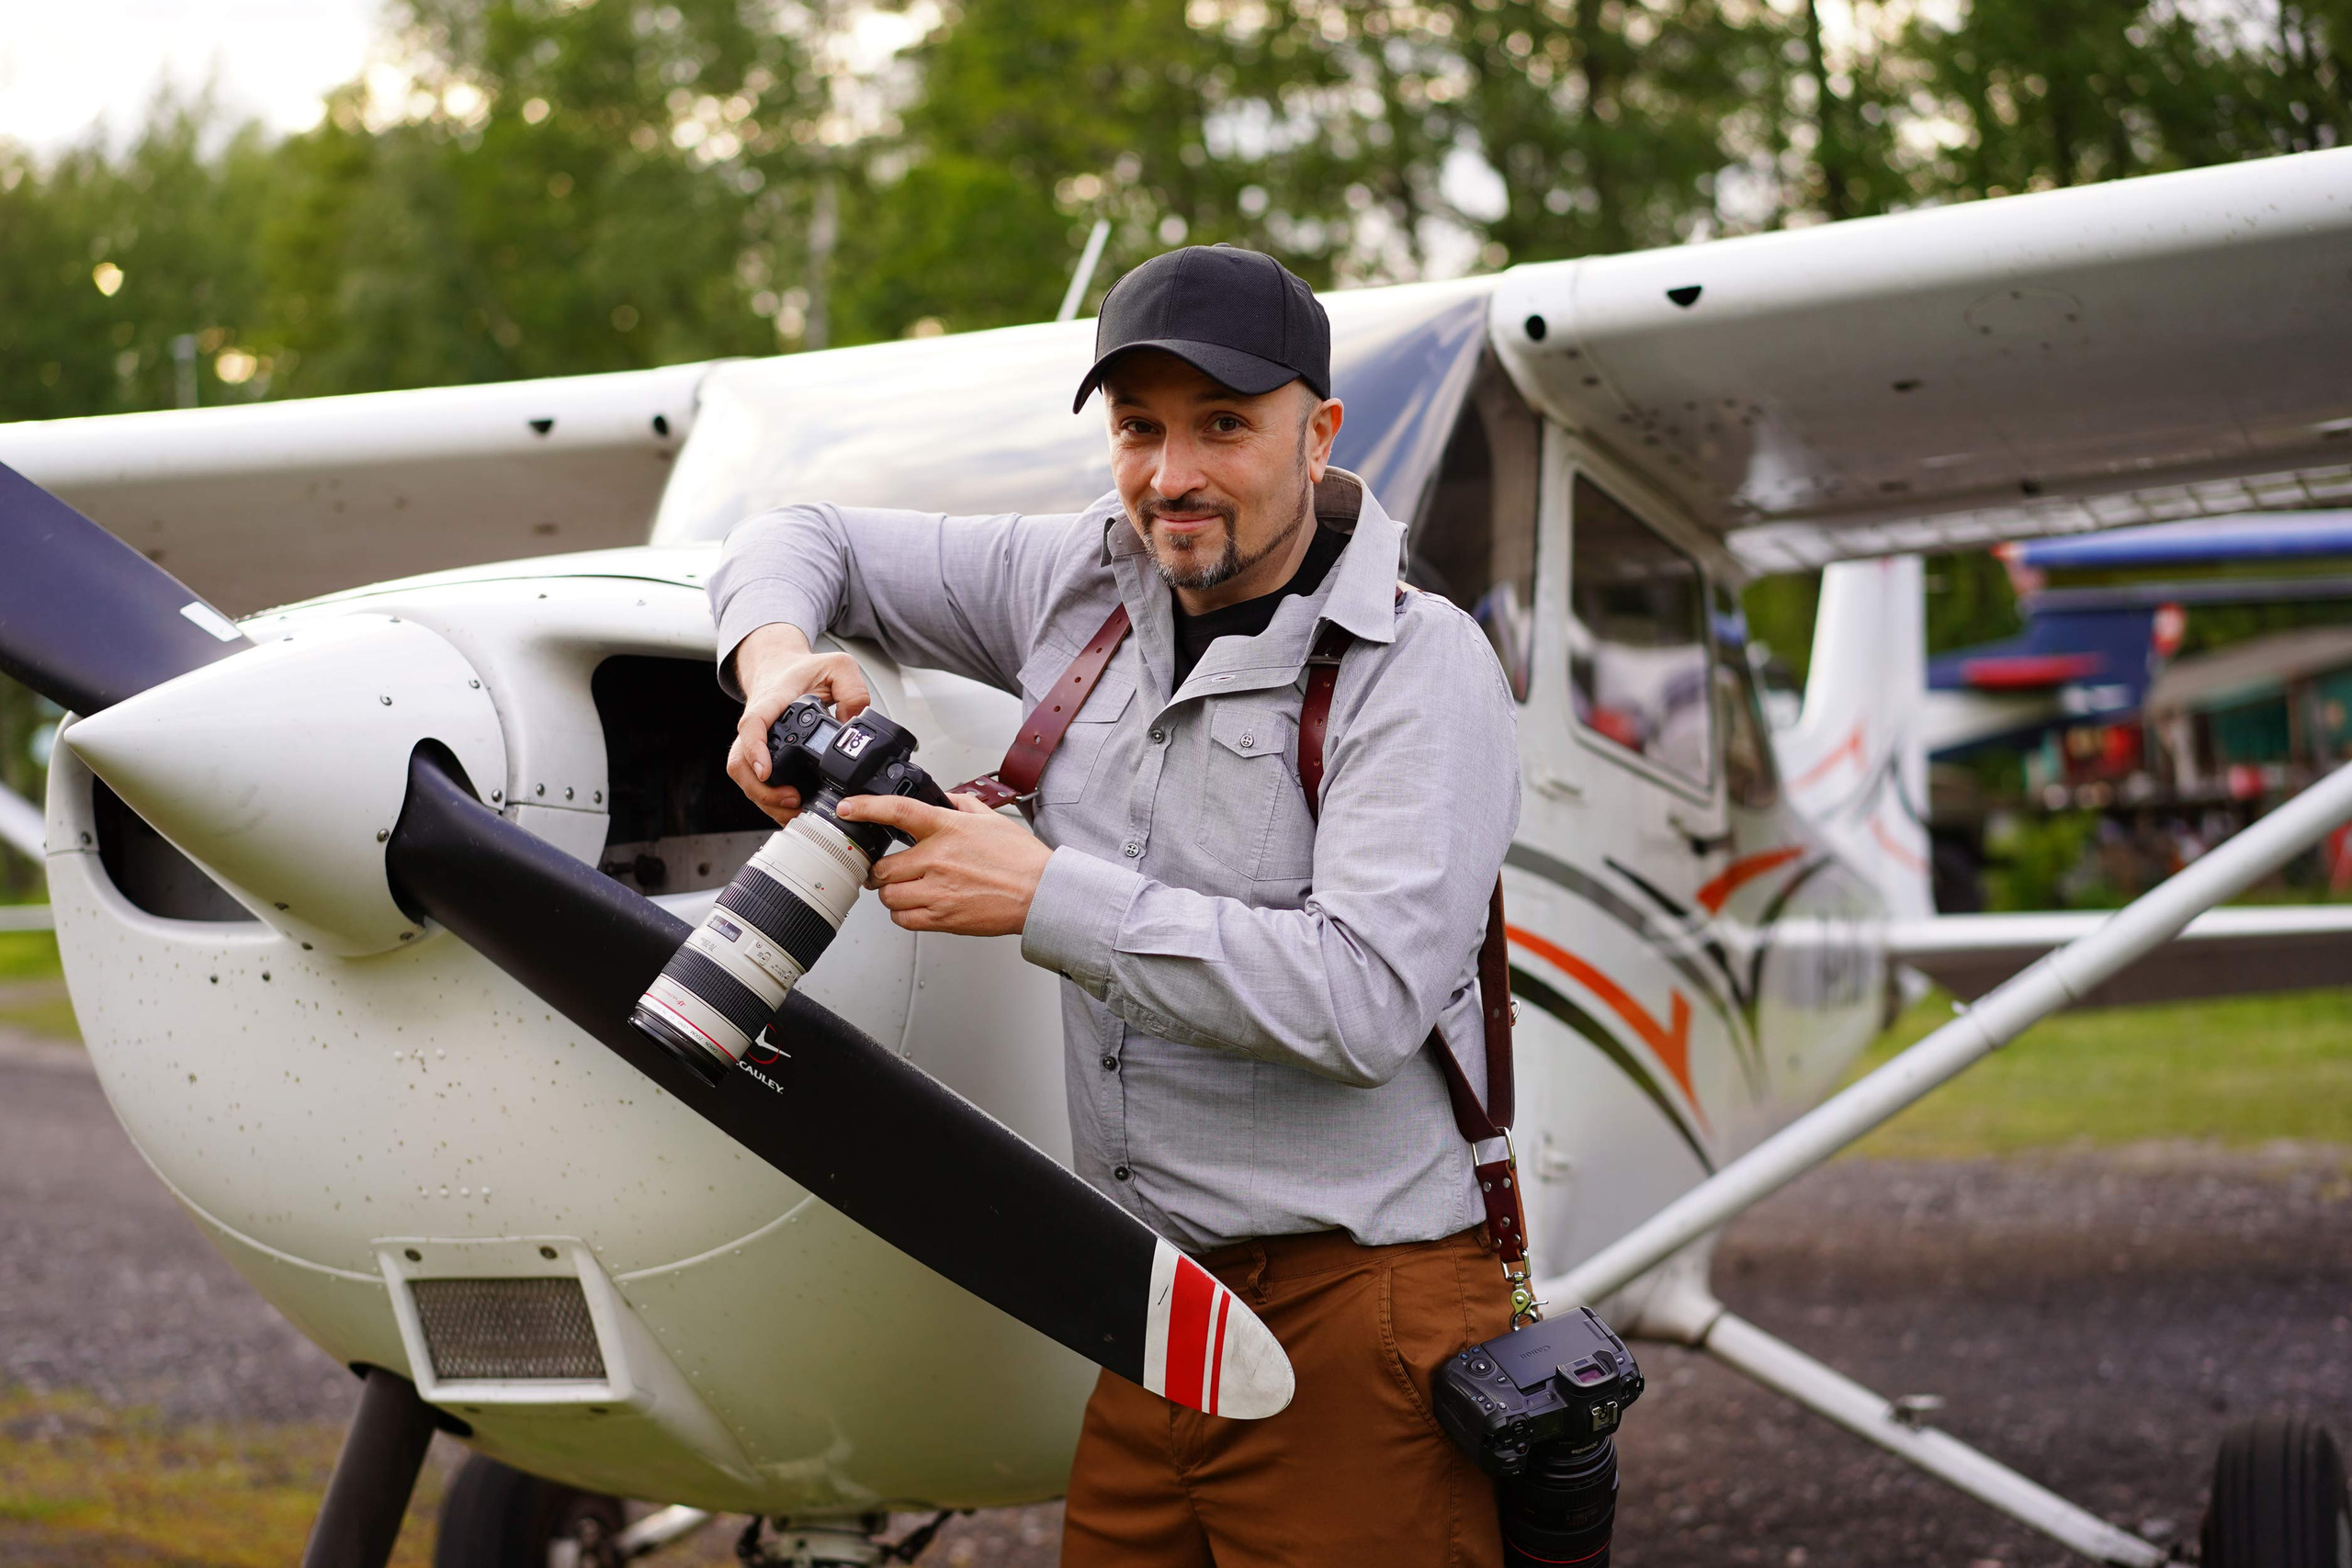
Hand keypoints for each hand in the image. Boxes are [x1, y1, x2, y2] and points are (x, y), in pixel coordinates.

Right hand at [726, 623, 873, 826]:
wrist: (779, 668)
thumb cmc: (803, 670)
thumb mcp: (837, 666)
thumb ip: (853, 689)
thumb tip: (856, 723)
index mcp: (772, 701)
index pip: (754, 723)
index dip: (755, 749)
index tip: (765, 770)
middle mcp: (757, 725)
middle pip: (740, 762)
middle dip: (762, 790)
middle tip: (793, 800)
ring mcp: (754, 743)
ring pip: (744, 778)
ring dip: (765, 800)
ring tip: (795, 811)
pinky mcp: (759, 756)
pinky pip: (754, 782)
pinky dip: (768, 800)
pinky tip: (790, 810)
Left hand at [838, 792, 1052, 936]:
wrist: (1040, 894)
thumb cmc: (1020, 859)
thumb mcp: (991, 819)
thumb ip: (961, 805)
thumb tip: (943, 798)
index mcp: (947, 829)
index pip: (897, 812)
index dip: (866, 808)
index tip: (848, 809)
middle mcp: (937, 859)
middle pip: (882, 867)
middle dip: (880, 870)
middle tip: (887, 870)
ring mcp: (937, 891)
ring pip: (888, 896)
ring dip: (892, 893)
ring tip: (907, 890)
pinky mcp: (942, 918)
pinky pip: (903, 919)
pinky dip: (903, 914)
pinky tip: (918, 906)